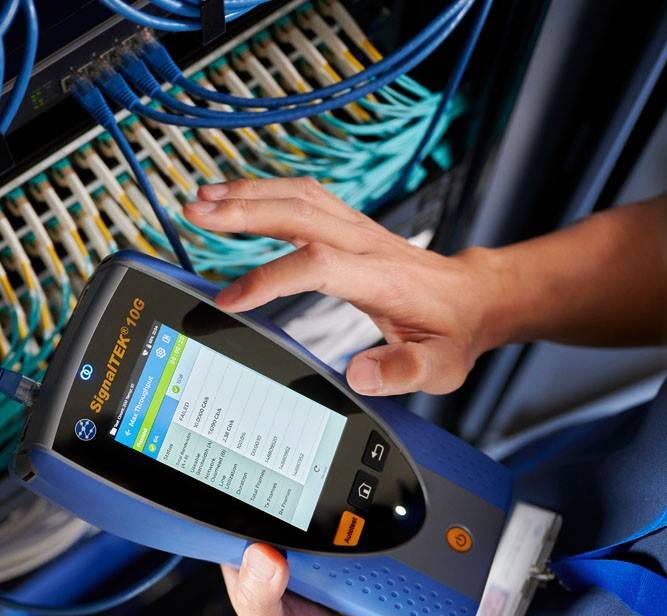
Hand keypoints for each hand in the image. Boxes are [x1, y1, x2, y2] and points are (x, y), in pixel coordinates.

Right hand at [183, 177, 509, 395]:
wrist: (472, 299)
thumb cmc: (450, 333)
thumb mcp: (439, 367)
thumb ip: (402, 373)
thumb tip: (359, 374)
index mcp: (380, 277)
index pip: (317, 265)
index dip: (269, 279)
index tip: (230, 300)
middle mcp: (364, 242)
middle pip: (298, 213)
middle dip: (243, 211)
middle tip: (194, 213)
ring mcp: (356, 227)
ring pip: (297, 195)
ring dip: (247, 193)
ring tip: (201, 200)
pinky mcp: (349, 224)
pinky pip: (302, 195)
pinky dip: (264, 189)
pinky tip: (234, 196)